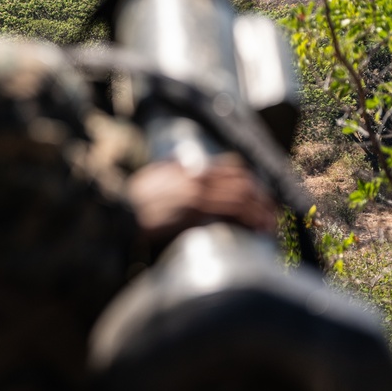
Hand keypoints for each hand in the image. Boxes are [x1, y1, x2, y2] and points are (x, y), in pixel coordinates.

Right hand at [125, 154, 276, 245]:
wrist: (120, 211)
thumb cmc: (134, 199)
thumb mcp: (154, 175)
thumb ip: (172, 168)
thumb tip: (182, 162)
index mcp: (190, 170)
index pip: (231, 170)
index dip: (251, 184)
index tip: (261, 197)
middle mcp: (197, 178)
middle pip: (242, 183)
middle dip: (261, 199)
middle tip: (271, 214)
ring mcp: (197, 195)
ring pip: (242, 197)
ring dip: (261, 211)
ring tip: (270, 225)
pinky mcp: (195, 212)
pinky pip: (231, 213)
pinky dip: (249, 219)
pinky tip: (257, 229)